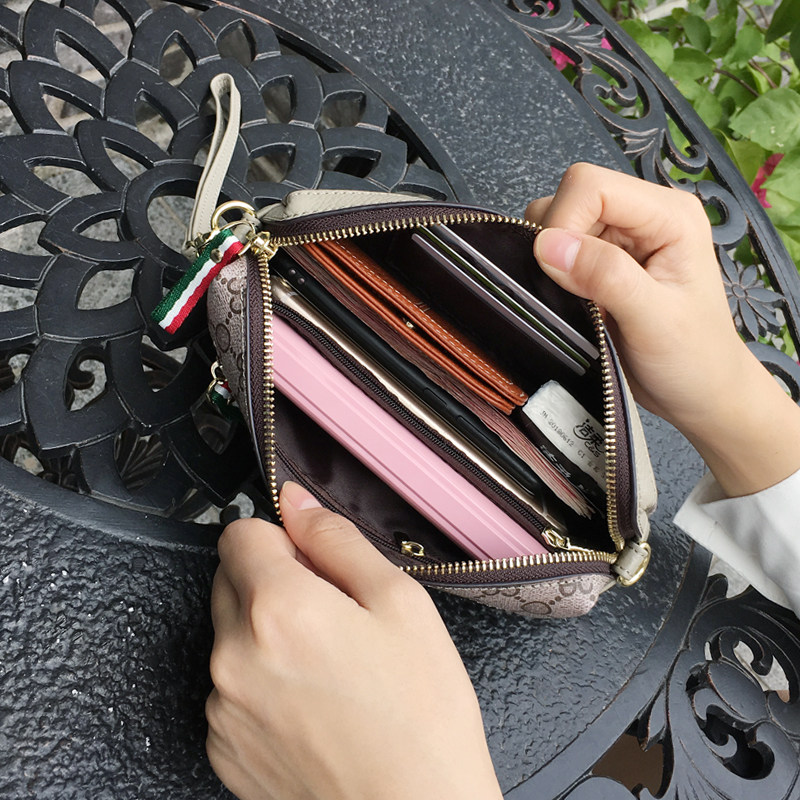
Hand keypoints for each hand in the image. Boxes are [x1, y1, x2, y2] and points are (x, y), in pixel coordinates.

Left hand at [206, 481, 502, 799]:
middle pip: (230, 580)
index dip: (281, 538)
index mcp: (278, 608)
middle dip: (272, 581)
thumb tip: (297, 504)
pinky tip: (312, 704)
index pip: (240, 532)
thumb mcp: (400, 603)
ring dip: (265, 634)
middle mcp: (234, 656)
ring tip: (329, 667)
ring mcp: (223, 707)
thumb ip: (337, 540)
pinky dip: (260, 682)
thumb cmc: (420, 719)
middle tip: (332, 614)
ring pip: (230, 634)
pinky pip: (230, 688)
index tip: (311, 559)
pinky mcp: (223, 747)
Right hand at [526, 163, 799, 495]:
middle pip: (571, 199)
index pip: (590, 186)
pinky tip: (572, 303)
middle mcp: (644, 215)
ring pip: (558, 224)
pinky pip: (559, 251)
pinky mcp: (603, 261)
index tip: (557, 274)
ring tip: (575, 301)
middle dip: (555, 242)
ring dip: (552, 261)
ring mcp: (622, 237)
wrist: (701, 394)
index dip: (563, 222)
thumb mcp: (653, 319)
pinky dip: (552, 275)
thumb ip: (604, 275)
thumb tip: (546, 244)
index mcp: (668, 214)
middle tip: (570, 293)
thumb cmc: (692, 360)